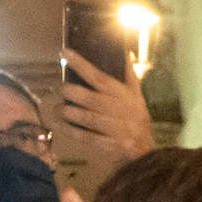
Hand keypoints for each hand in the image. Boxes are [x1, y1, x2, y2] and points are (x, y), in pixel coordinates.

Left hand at [60, 50, 154, 164]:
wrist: (145, 149)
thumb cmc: (137, 118)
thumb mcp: (137, 95)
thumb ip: (129, 75)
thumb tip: (126, 52)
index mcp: (124, 95)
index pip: (100, 77)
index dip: (82, 64)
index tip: (65, 53)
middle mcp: (119, 110)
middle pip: (91, 99)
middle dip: (71, 92)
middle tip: (59, 88)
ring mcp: (114, 129)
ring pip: (88, 119)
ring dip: (69, 113)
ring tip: (56, 108)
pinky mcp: (108, 144)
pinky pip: (86, 137)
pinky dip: (71, 131)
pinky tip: (59, 125)